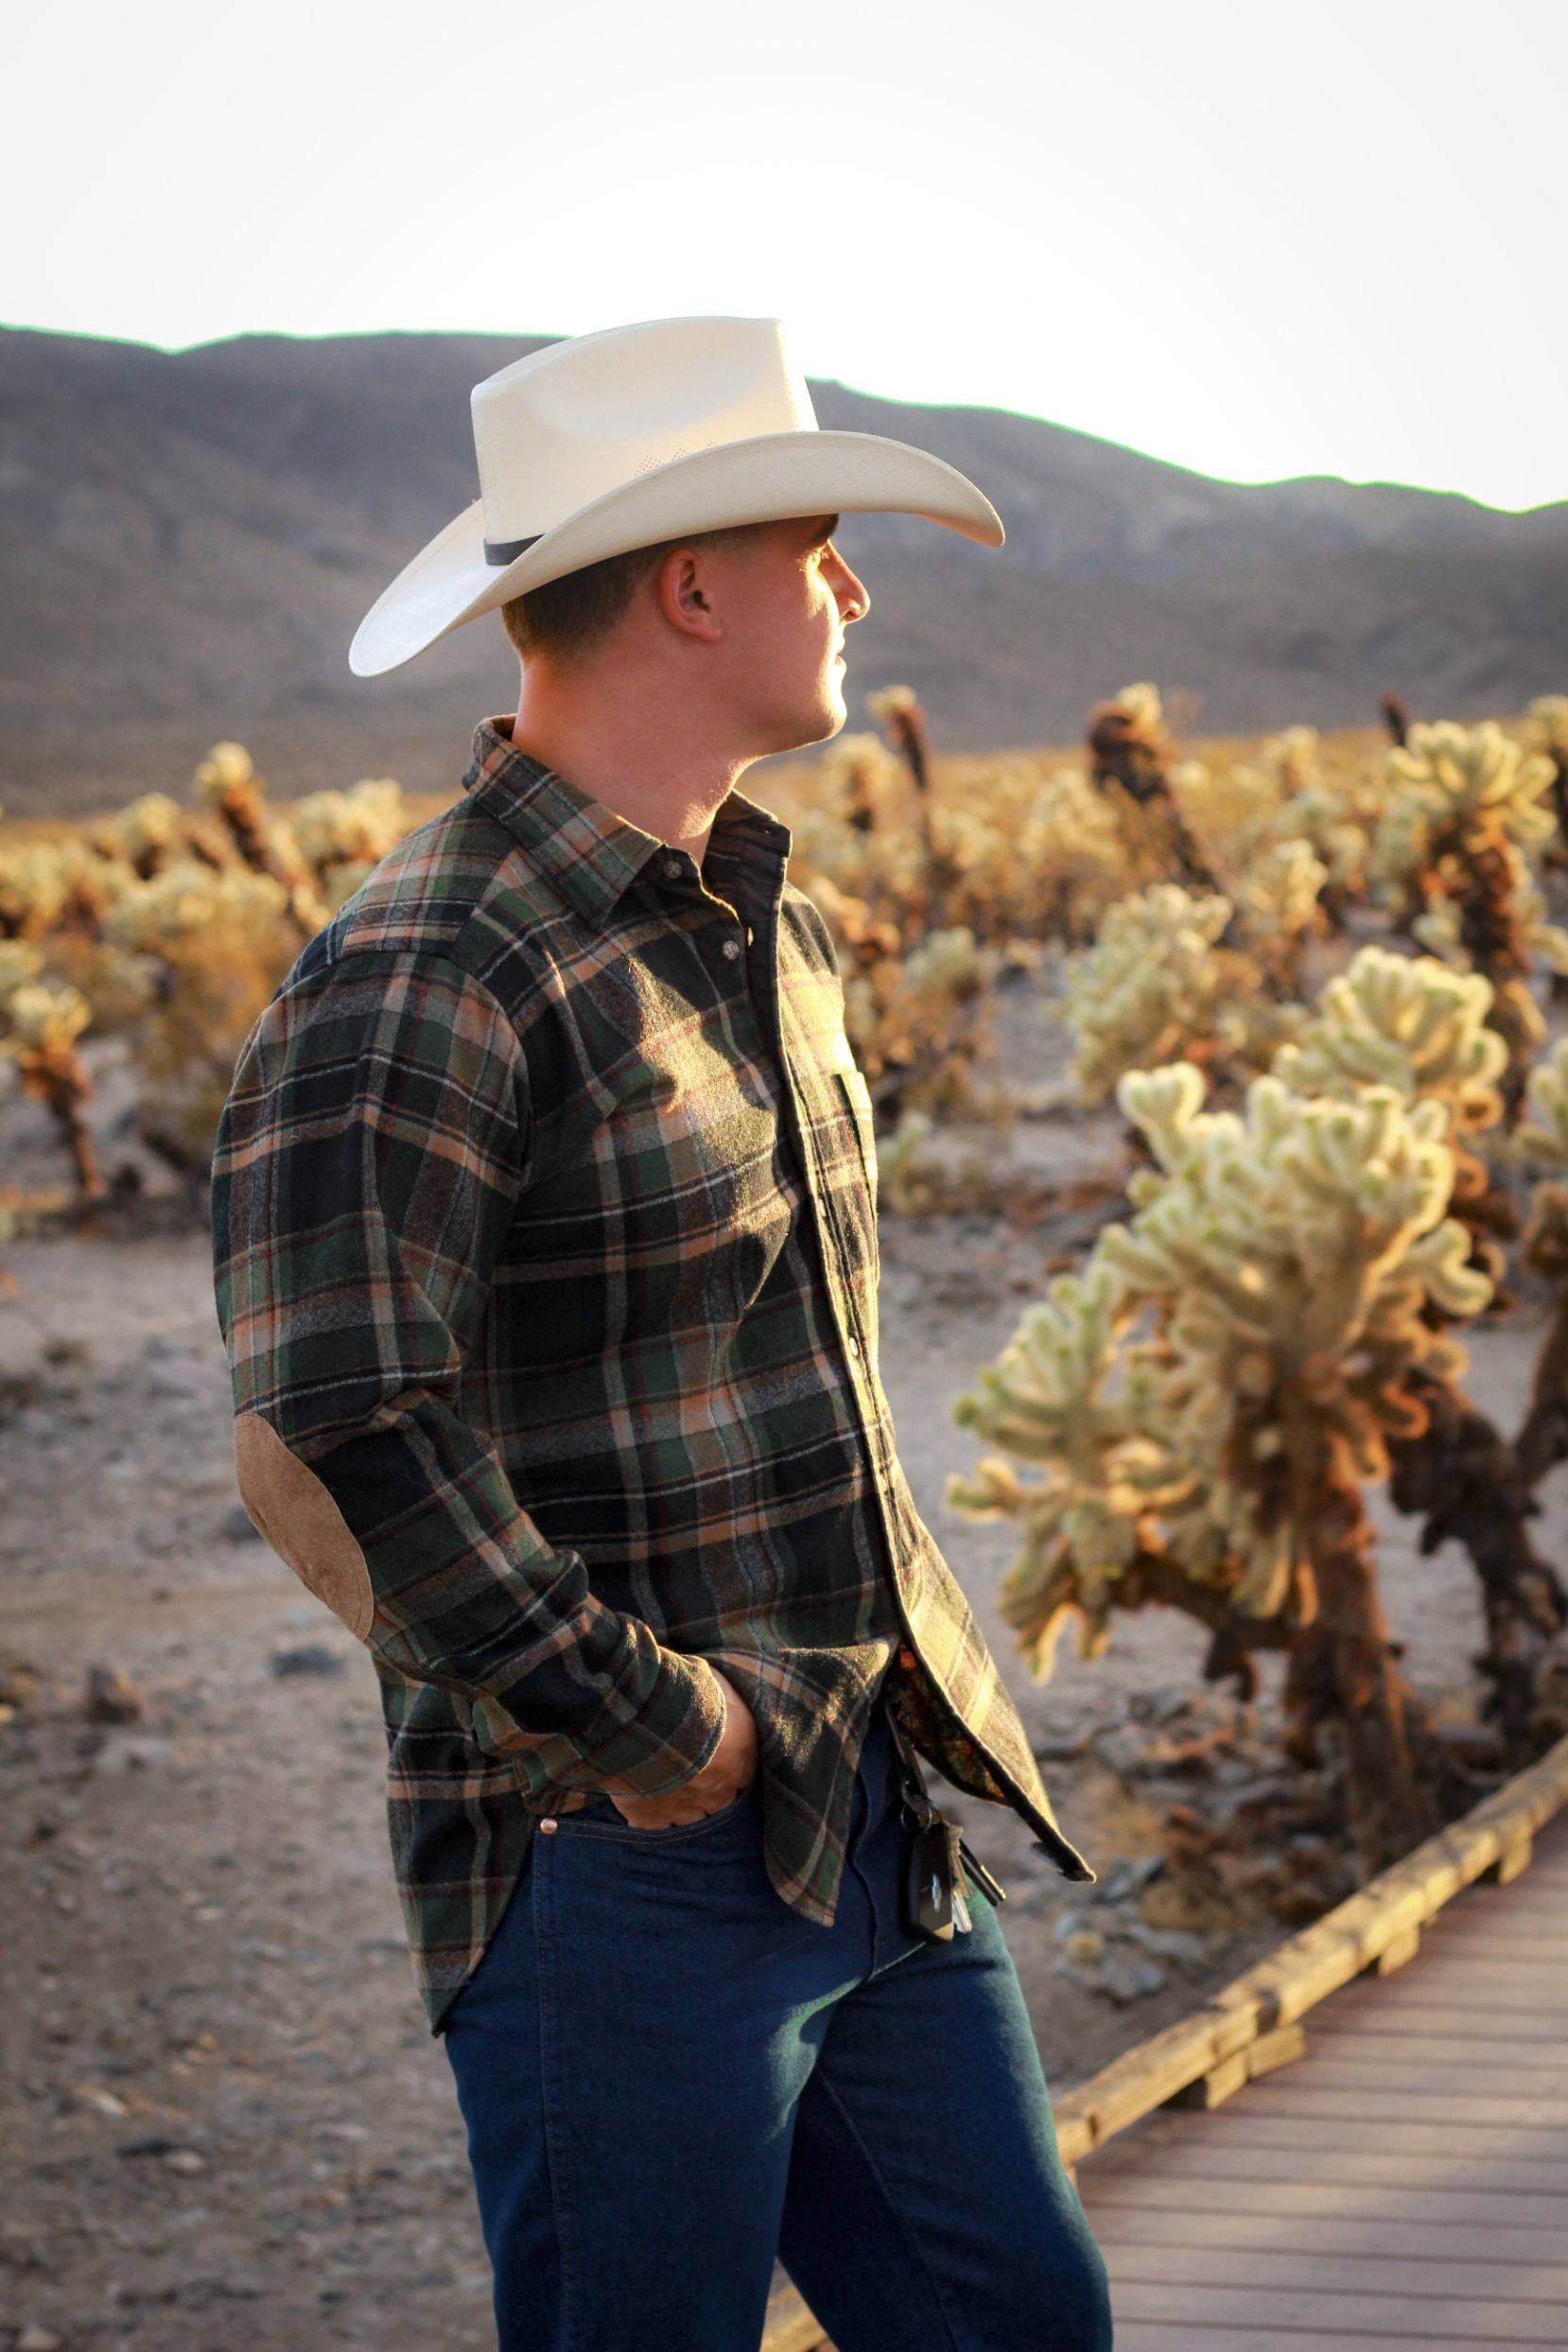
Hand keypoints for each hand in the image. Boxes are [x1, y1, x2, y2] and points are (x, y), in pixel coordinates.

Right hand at [605, 1666, 758, 1829]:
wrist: (646, 1715)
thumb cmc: (687, 1693)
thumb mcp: (715, 1682)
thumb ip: (721, 1696)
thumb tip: (719, 1690)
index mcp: (741, 1761)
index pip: (742, 1774)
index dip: (727, 1764)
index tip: (715, 1753)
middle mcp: (718, 1792)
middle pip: (718, 1802)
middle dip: (707, 1789)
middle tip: (688, 1769)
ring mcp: (684, 1810)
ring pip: (689, 1818)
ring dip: (679, 1803)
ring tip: (662, 1783)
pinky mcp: (650, 1819)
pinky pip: (653, 1825)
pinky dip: (647, 1814)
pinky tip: (639, 1797)